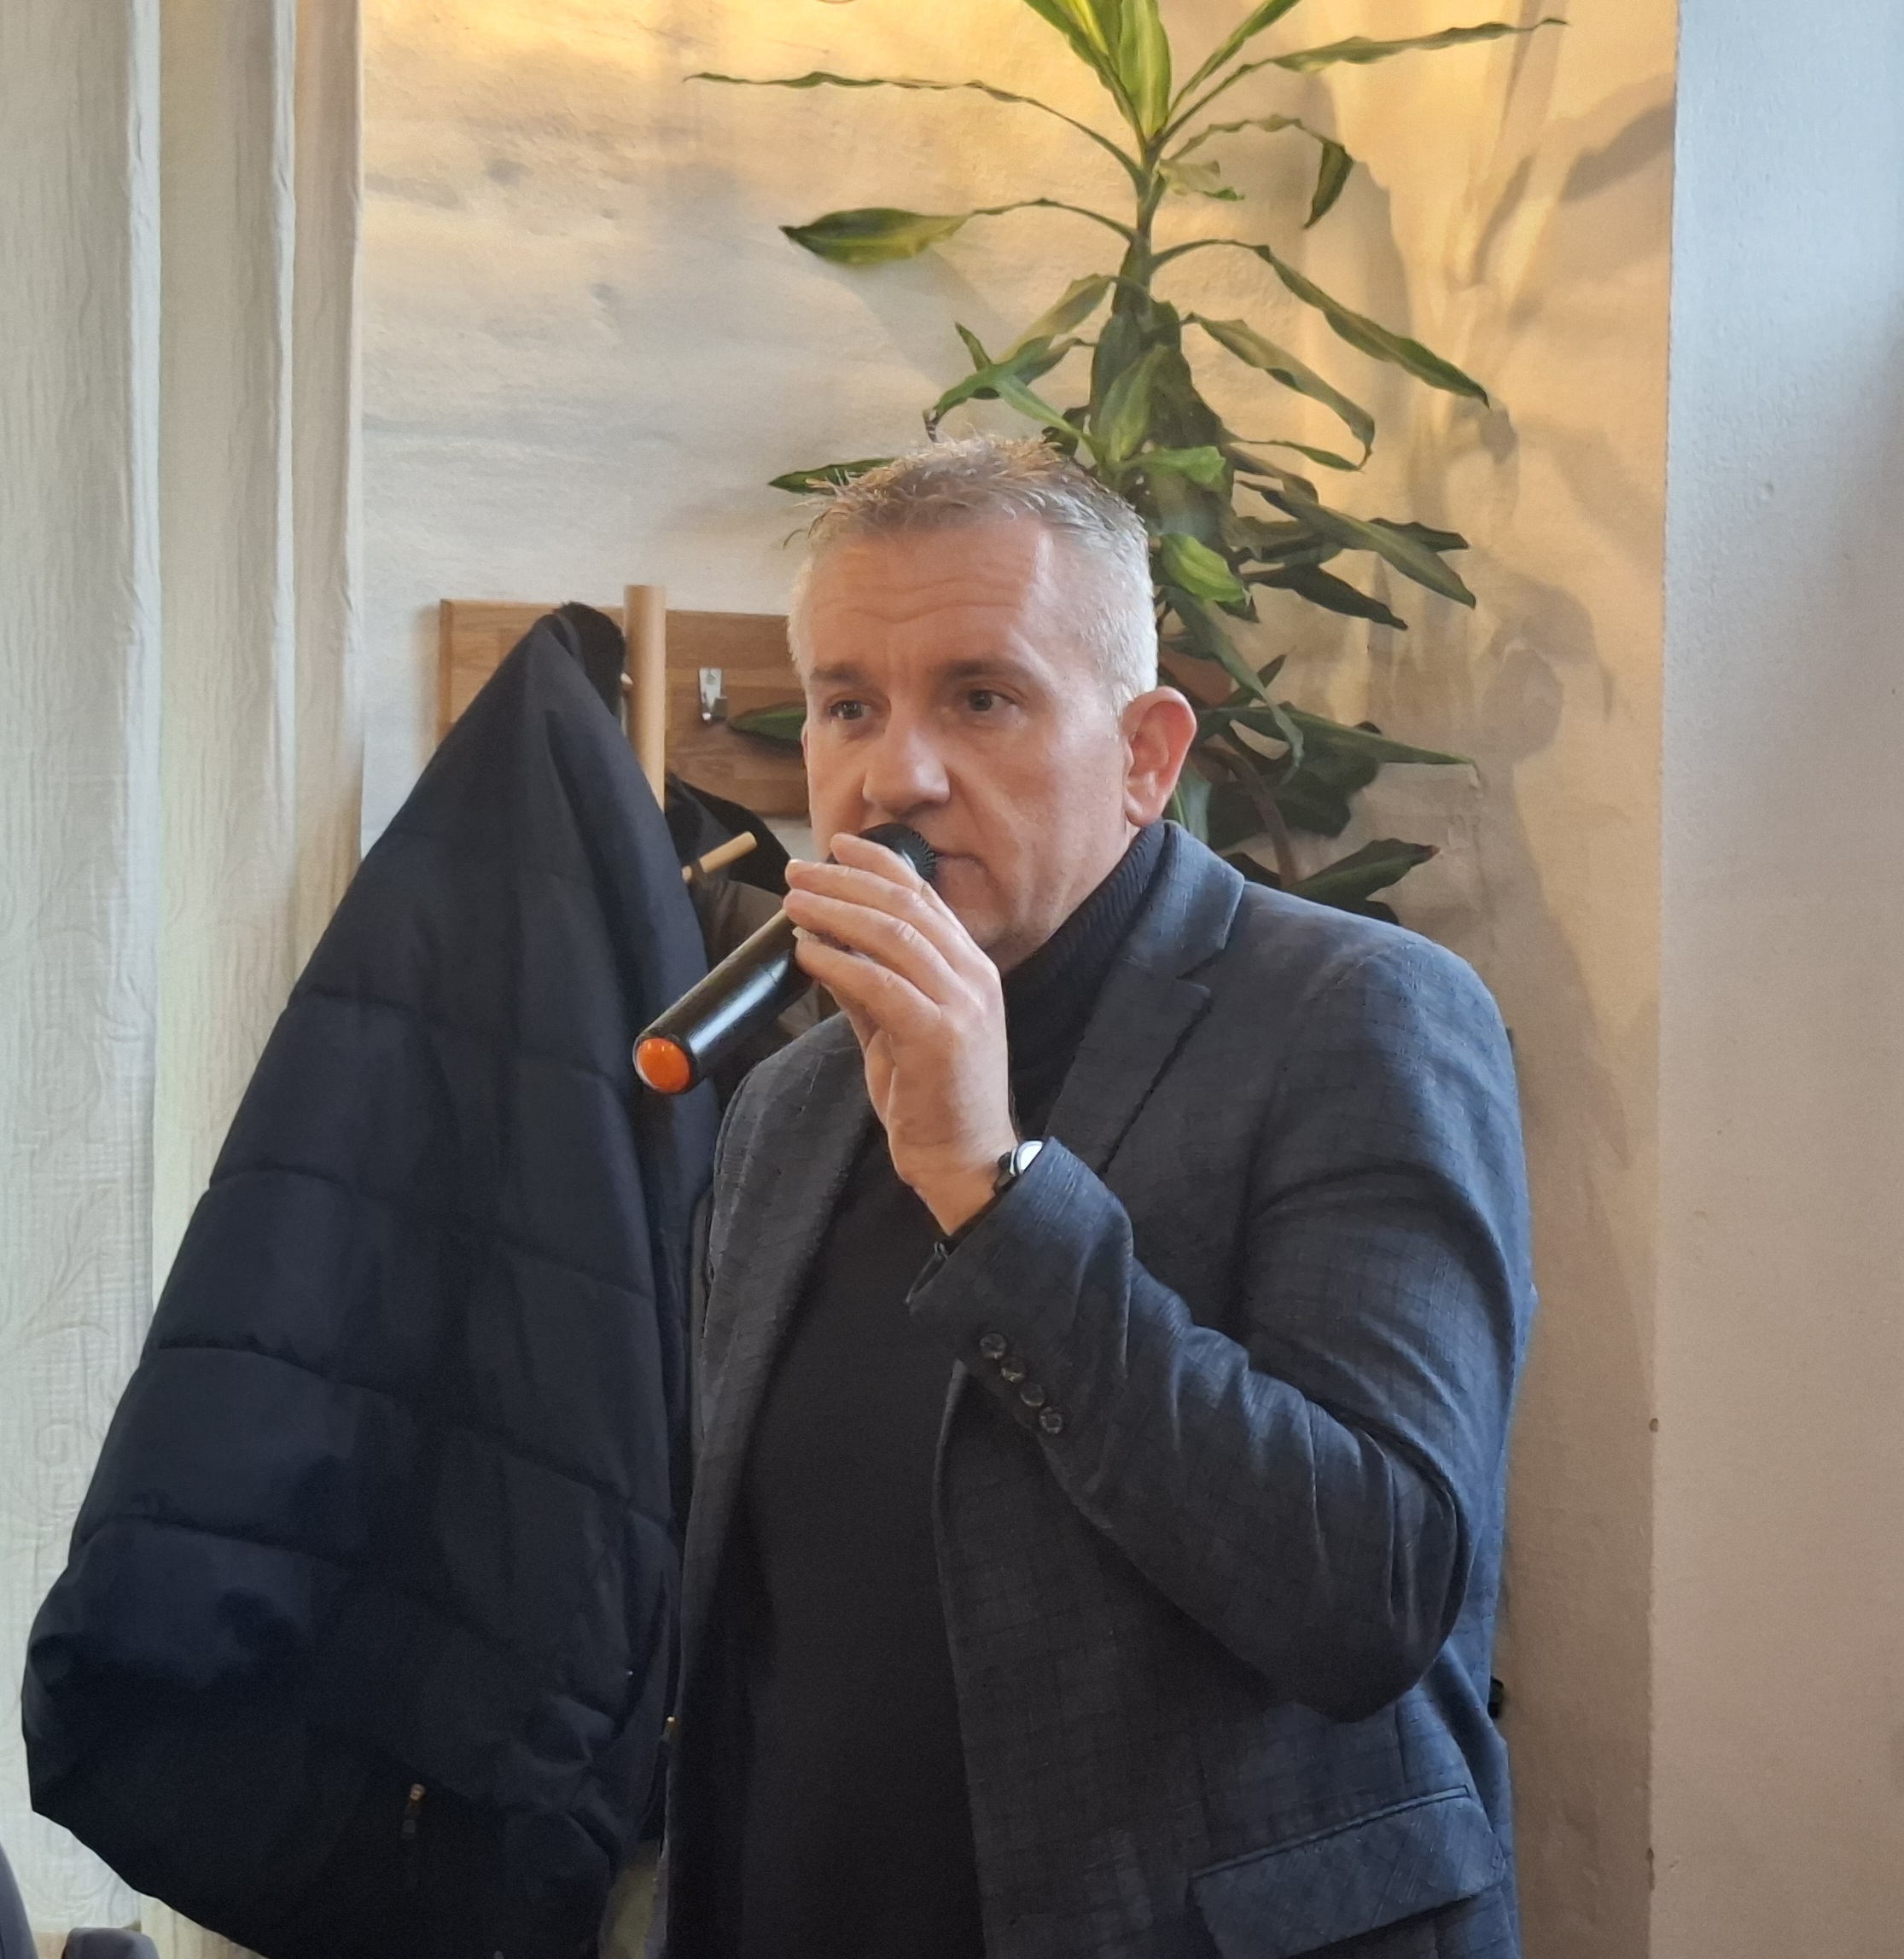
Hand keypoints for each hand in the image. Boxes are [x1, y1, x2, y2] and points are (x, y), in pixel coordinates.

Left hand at [784, 833, 1017, 1235]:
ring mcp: (961, 1005)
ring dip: (835, 912)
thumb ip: (868, 988)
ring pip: (892, 935)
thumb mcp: (895, 1030)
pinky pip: (880, 984)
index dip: (881, 865)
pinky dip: (837, 961)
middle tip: (798, 871)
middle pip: (905, 906)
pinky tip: (806, 953)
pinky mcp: (939, 1036)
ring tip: (793, 903)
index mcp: (971, 968)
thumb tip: (824, 947)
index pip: (926, 897)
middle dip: (846, 881)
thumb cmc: (932, 1098)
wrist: (965, 1159)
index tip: (840, 846)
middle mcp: (974, 976)